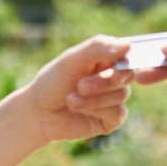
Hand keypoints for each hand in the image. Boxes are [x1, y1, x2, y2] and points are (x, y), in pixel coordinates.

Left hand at [19, 35, 134, 141]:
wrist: (39, 114)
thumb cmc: (53, 83)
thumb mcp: (71, 60)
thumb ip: (97, 48)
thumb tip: (127, 45)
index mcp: (106, 59)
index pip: (126, 54)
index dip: (124, 61)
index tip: (115, 68)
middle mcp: (113, 77)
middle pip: (126, 75)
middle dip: (103, 82)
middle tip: (80, 86)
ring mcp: (113, 99)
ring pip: (121, 95)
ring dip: (94, 99)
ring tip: (71, 100)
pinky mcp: (112, 119)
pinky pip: (118, 114)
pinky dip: (97, 111)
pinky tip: (79, 109)